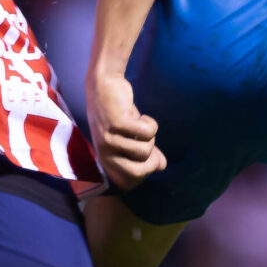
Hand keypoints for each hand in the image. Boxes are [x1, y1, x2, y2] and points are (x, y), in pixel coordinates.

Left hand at [86, 68, 165, 188]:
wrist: (105, 85)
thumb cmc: (119, 113)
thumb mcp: (130, 137)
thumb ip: (146, 153)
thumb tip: (162, 166)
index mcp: (105, 158)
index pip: (128, 182)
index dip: (145, 172)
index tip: (152, 160)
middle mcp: (105, 152)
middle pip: (138, 172)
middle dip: (151, 159)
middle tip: (150, 143)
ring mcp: (110, 138)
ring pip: (145, 150)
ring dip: (150, 136)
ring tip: (139, 124)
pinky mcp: (118, 123)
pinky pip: (147, 132)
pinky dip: (150, 123)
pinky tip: (141, 116)